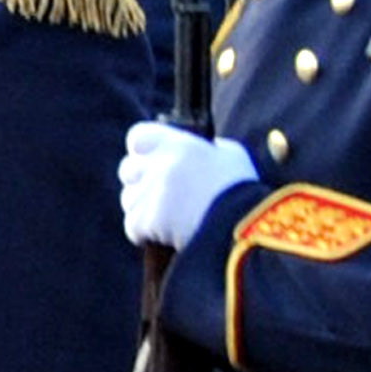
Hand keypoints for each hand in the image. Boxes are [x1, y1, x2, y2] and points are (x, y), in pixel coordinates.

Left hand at [118, 121, 257, 249]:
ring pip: (129, 200)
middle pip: (127, 169)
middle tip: (160, 193)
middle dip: (138, 180)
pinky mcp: (145, 221)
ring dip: (142, 208)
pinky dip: (144, 233)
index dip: (142, 150)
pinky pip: (132, 227)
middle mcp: (159, 165)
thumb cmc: (241, 189)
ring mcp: (149, 193)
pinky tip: (165, 235)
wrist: (244, 226)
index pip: (137, 136)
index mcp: (178, 144)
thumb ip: (204, 148)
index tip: (150, 160)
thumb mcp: (230, 155)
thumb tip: (193, 151)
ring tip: (168, 217)